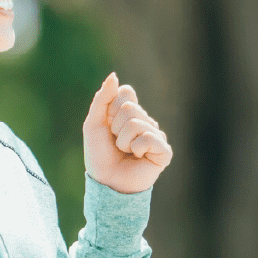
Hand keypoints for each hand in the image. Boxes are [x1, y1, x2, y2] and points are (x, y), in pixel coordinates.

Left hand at [83, 73, 171, 193]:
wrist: (106, 182)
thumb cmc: (98, 155)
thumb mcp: (93, 123)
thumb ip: (102, 99)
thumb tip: (114, 76)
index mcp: (130, 113)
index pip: (126, 92)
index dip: (111, 108)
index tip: (107, 124)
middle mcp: (145, 121)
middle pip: (129, 108)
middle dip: (115, 127)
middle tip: (115, 143)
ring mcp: (156, 135)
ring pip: (137, 123)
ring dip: (123, 141)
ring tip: (125, 152)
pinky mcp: (164, 151)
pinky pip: (150, 138)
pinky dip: (136, 148)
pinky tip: (137, 157)